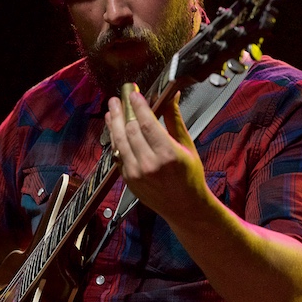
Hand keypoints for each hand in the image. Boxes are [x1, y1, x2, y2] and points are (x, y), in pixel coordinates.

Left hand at [105, 89, 209, 221]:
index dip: (137, 105)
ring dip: (114, 123)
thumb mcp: (187, 145)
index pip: (146, 123)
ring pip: (119, 141)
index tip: (133, 93)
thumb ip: (174, 119)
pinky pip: (118, 154)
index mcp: (167, 154)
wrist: (185, 208)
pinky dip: (115, 140)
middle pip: (129, 130)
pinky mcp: (128, 179)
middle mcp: (149, 164)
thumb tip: (171, 95)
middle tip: (119, 98)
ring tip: (111, 109)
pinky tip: (114, 129)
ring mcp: (136, 173)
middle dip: (122, 111)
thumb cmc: (190, 177)